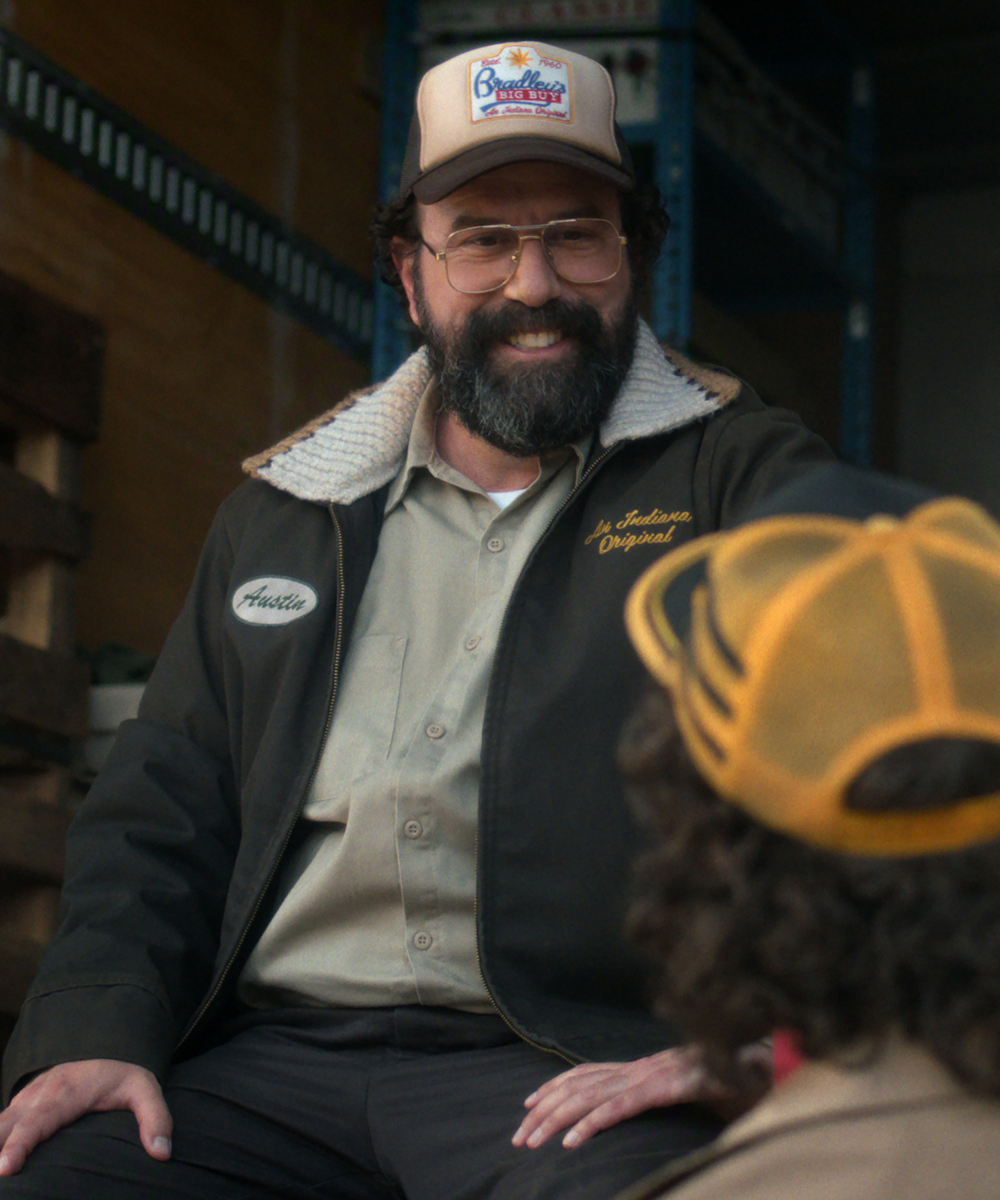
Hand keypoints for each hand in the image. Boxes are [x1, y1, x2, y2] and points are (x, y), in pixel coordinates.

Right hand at [0, 1059, 171, 1175]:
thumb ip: (155, 1117)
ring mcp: (26, 1099)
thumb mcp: (145, 1089)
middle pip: (8, 1124)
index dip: (21, 1144)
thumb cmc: (122, 1074)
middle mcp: (40, 1095)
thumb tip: (162, 1152)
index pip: (40, 1120)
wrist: (105, 1045)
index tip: (7, 1167)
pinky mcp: (19, 1106)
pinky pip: (0, 1123)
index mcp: (68, 1092)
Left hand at [512, 1045, 728, 1150]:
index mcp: (644, 1067)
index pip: (589, 1074)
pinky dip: (594, 1123)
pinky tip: (572, 1142)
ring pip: (593, 1096)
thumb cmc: (732, 1078)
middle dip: (545, 1110)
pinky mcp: (668, 1087)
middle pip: (581, 1086)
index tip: (530, 1105)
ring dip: (558, 1120)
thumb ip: (667, 1095)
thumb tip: (646, 1103)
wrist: (767, 1061)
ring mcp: (653, 1075)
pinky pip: (623, 1107)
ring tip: (533, 1140)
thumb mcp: (692, 1090)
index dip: (556, 1086)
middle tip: (519, 1136)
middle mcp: (642, 1067)